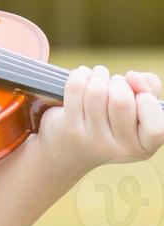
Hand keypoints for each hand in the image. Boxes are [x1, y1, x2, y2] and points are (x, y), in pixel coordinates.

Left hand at [35, 64, 163, 177]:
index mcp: (144, 148)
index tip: (137, 94)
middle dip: (118, 82)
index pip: (156, 126)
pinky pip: (76, 89)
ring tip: (97, 78)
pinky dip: (80, 75)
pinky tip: (82, 77)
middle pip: (122, 101)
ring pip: (97, 91)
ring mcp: (93, 142)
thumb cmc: (112, 121)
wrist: (70, 148)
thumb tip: (133, 76)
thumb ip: (149, 88)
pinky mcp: (70, 129)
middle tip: (113, 84)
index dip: (146, 100)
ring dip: (98, 75)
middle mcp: (120, 151)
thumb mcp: (138, 108)